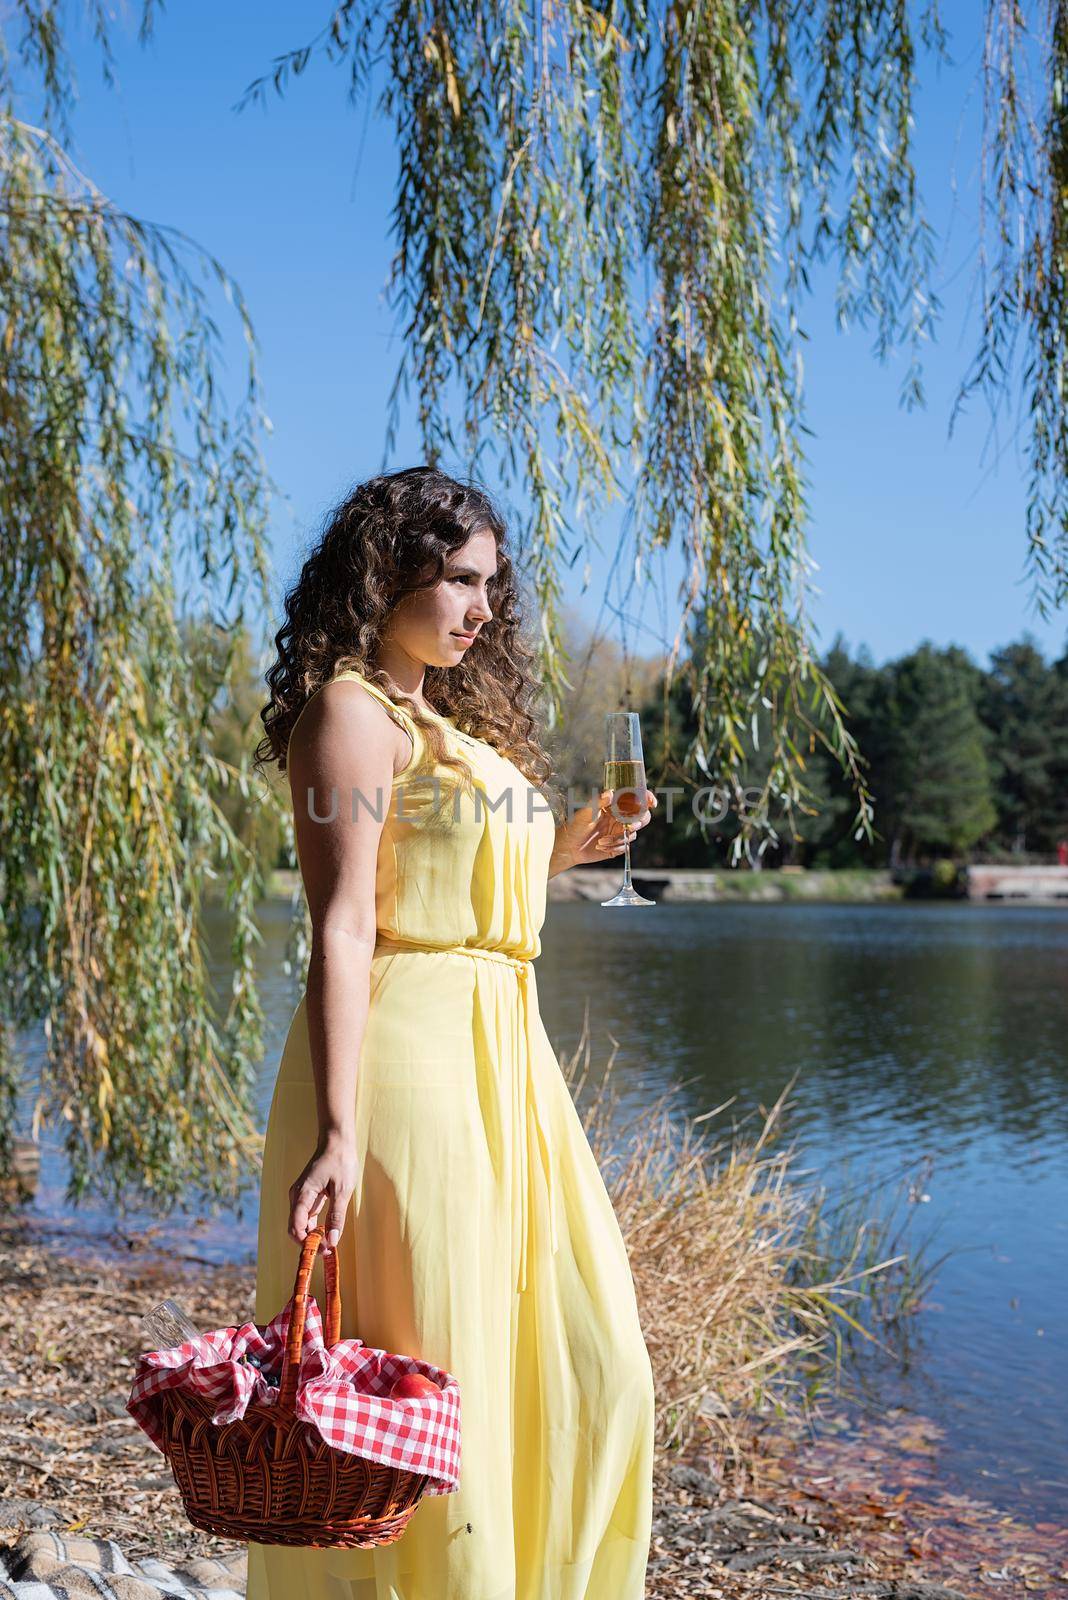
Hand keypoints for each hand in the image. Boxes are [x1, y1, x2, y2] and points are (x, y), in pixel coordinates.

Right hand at [288, 1132, 358, 1255]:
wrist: (336, 1141)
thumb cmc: (340, 1162)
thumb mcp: (343, 1190)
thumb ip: (336, 1216)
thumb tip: (333, 1241)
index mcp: (302, 1195)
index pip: (296, 1227)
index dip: (307, 1244)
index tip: (324, 1251)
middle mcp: (296, 1196)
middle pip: (295, 1228)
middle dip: (309, 1243)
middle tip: (328, 1251)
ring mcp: (300, 1195)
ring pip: (300, 1223)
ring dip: (312, 1236)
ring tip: (329, 1244)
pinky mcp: (306, 1195)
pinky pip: (306, 1216)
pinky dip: (314, 1226)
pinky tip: (327, 1231)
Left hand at [549, 788, 657, 874]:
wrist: (568, 847)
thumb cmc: (575, 826)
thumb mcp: (585, 813)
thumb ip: (598, 802)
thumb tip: (610, 792)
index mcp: (614, 806)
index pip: (636, 799)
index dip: (647, 798)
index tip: (651, 802)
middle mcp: (620, 817)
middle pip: (642, 817)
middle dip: (638, 822)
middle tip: (628, 827)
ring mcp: (620, 832)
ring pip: (633, 834)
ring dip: (619, 839)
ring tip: (601, 841)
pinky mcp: (618, 845)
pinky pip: (626, 847)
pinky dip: (615, 848)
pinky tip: (601, 847)